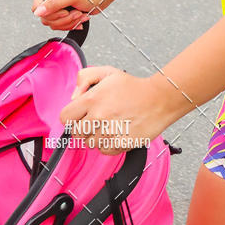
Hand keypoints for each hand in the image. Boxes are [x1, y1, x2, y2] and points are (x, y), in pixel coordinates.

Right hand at [31, 0, 107, 30]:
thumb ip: (54, 3)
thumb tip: (38, 12)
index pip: (37, 7)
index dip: (50, 12)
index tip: (64, 10)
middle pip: (45, 18)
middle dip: (63, 18)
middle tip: (76, 12)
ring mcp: (55, 5)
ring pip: (53, 23)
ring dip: (69, 22)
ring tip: (79, 13)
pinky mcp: (61, 13)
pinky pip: (59, 26)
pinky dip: (71, 24)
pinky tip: (80, 18)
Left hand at [60, 66, 179, 154]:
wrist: (159, 100)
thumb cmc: (133, 87)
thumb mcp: (107, 72)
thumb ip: (85, 77)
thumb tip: (74, 97)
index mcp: (93, 99)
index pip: (65, 118)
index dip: (72, 116)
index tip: (81, 114)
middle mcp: (99, 117)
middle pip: (77, 134)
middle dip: (85, 127)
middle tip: (98, 118)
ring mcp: (109, 133)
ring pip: (90, 144)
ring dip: (97, 136)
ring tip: (111, 124)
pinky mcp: (120, 145)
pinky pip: (104, 151)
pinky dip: (109, 144)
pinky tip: (118, 131)